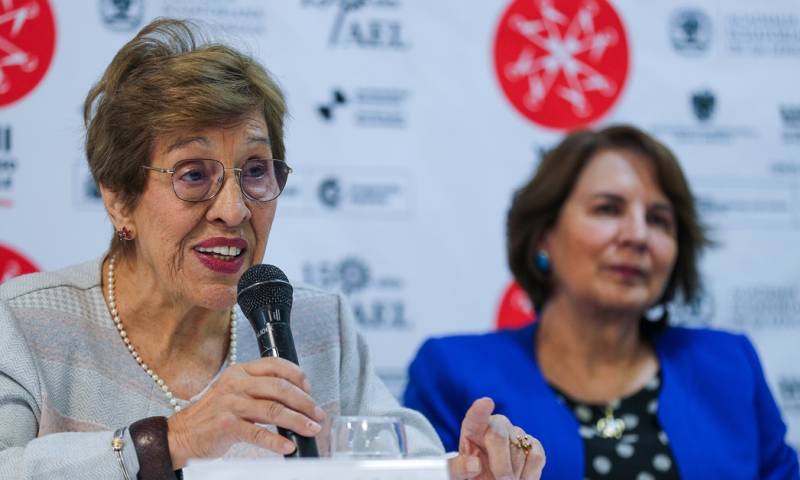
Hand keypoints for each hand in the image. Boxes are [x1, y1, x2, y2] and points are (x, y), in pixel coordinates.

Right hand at [166, 357, 325, 467]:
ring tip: (311, 429)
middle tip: (317, 414)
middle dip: (305, 402)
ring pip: (274, 410)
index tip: (310, 390)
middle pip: (280, 388)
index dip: (298, 376)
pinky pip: (258, 433)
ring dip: (298, 421)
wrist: (182, 433)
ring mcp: (231, 404)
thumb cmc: (212, 414)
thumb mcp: (234, 391)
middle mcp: (236, 383)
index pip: (276, 365)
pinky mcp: (226, 425)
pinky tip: (288, 445)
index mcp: (240, 371)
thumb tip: (294, 396)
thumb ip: (259, 388)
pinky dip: (277, 441)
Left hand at [447, 398, 544, 479]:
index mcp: (472, 428)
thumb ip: (459, 468)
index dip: (480, 410)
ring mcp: (516, 432)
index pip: (475, 416)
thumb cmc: (472, 474)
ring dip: (514, 473)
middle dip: (501, 464)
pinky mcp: (533, 443)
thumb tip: (474, 464)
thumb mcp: (459, 473)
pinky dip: (529, 474)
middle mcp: (495, 424)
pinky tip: (520, 479)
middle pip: (499, 436)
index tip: (485, 403)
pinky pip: (536, 456)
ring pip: (519, 450)